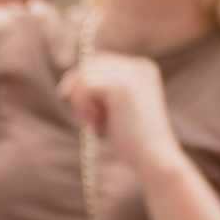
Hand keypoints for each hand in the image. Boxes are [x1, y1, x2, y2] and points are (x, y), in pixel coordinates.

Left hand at [59, 51, 184, 179]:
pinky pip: (85, 86)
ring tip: (93, 124)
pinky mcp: (124, 86)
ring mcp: (133, 74)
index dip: (81, 84)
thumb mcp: (113, 109)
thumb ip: (97, 91)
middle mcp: (140, 66)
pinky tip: (95, 124)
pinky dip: (82, 106)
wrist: (154, 156)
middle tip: (88, 120)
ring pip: (85, 76)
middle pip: (89, 66)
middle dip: (79, 93)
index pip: (98, 63)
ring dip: (80, 103)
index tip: (85, 112)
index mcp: (142, 68)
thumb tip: (66, 82)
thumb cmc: (131, 138)